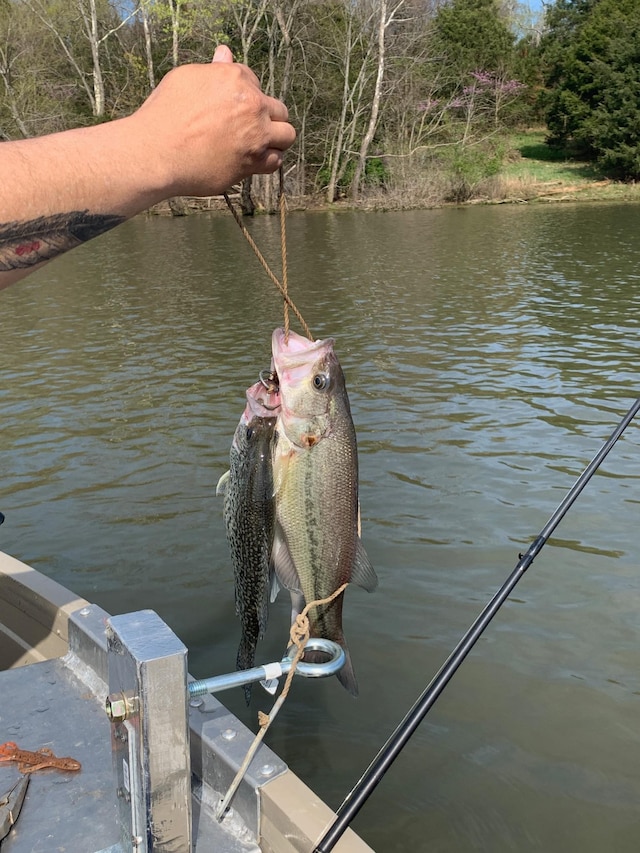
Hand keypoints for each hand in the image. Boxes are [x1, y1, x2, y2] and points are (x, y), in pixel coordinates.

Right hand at [130, 45, 295, 197]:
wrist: (157, 152)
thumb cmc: (165, 114)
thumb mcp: (185, 79)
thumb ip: (212, 69)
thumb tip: (225, 54)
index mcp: (236, 79)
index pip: (255, 83)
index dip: (246, 95)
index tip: (234, 106)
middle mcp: (252, 106)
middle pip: (279, 110)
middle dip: (268, 116)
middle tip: (251, 126)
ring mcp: (256, 137)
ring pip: (286, 136)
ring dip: (275, 139)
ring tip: (259, 144)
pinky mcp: (252, 163)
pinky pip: (275, 162)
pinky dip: (268, 161)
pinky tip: (255, 160)